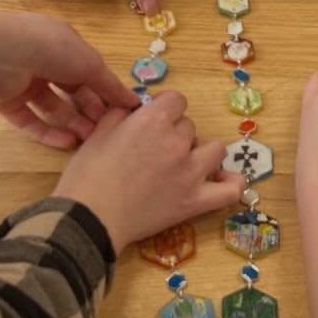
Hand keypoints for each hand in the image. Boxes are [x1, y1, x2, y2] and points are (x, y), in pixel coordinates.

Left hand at [0, 10, 139, 149]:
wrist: (1, 53)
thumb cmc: (52, 49)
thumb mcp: (90, 63)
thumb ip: (110, 84)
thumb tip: (133, 101)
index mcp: (63, 44)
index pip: (88, 70)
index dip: (105, 90)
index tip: (121, 112)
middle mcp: (43, 61)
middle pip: (71, 91)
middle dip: (89, 110)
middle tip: (104, 129)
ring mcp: (24, 81)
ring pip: (52, 107)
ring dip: (72, 123)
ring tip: (88, 139)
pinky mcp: (7, 102)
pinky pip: (31, 120)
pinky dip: (48, 132)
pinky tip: (68, 143)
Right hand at [55, 90, 241, 251]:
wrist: (89, 218)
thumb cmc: (87, 175)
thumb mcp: (98, 132)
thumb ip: (121, 113)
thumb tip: (136, 107)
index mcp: (153, 121)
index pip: (176, 100)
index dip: (164, 108)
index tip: (154, 119)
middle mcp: (178, 142)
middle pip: (189, 126)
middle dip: (174, 133)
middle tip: (156, 150)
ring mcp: (191, 172)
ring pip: (214, 149)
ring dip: (200, 152)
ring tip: (183, 163)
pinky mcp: (195, 201)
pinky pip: (231, 190)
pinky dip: (231, 183)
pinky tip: (220, 181)